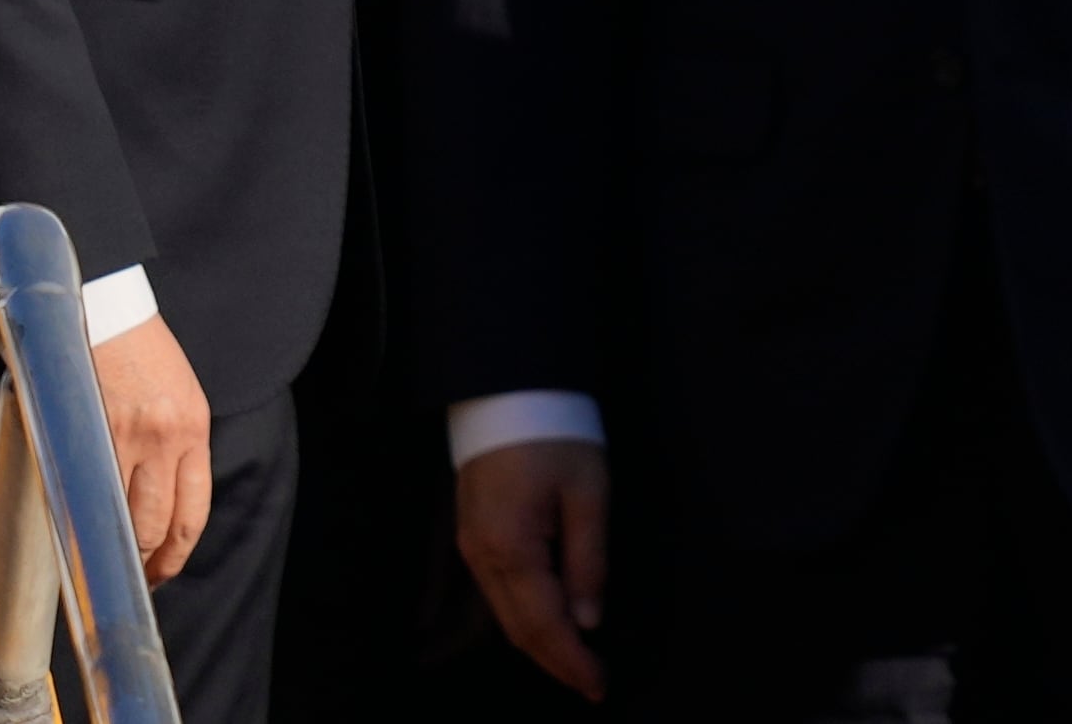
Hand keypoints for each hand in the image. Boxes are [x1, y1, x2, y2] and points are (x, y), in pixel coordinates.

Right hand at [86, 315, 212, 585]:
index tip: (162, 572)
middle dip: (145, 563)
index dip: (176, 553)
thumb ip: (172, 445)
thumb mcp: (177, 397)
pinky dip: (83, 518)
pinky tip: (78, 531)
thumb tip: (153, 499)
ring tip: (103, 565)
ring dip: (115, 550)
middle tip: (131, 580)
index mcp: (194, 429)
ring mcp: (130, 438)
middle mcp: (169, 438)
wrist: (107, 308)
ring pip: (124, 518)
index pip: (193, 511)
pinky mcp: (94, 432)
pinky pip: (89, 491)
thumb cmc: (138, 353)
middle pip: (158, 526)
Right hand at [457, 438, 612, 701]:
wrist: (508, 386)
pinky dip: (524, 617)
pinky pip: (498, 593)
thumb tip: (590, 619)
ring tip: (576, 663)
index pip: (544, 624)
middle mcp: (483, 557)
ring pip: (504, 615)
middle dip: (556, 661)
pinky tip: (549, 623)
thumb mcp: (588, 492)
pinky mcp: (474, 535)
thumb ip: (588, 560)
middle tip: (593, 684)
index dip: (572, 661)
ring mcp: (472, 547)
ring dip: (539, 643)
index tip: (600, 686)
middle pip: (518, 629)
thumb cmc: (556, 433)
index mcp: (512, 549)